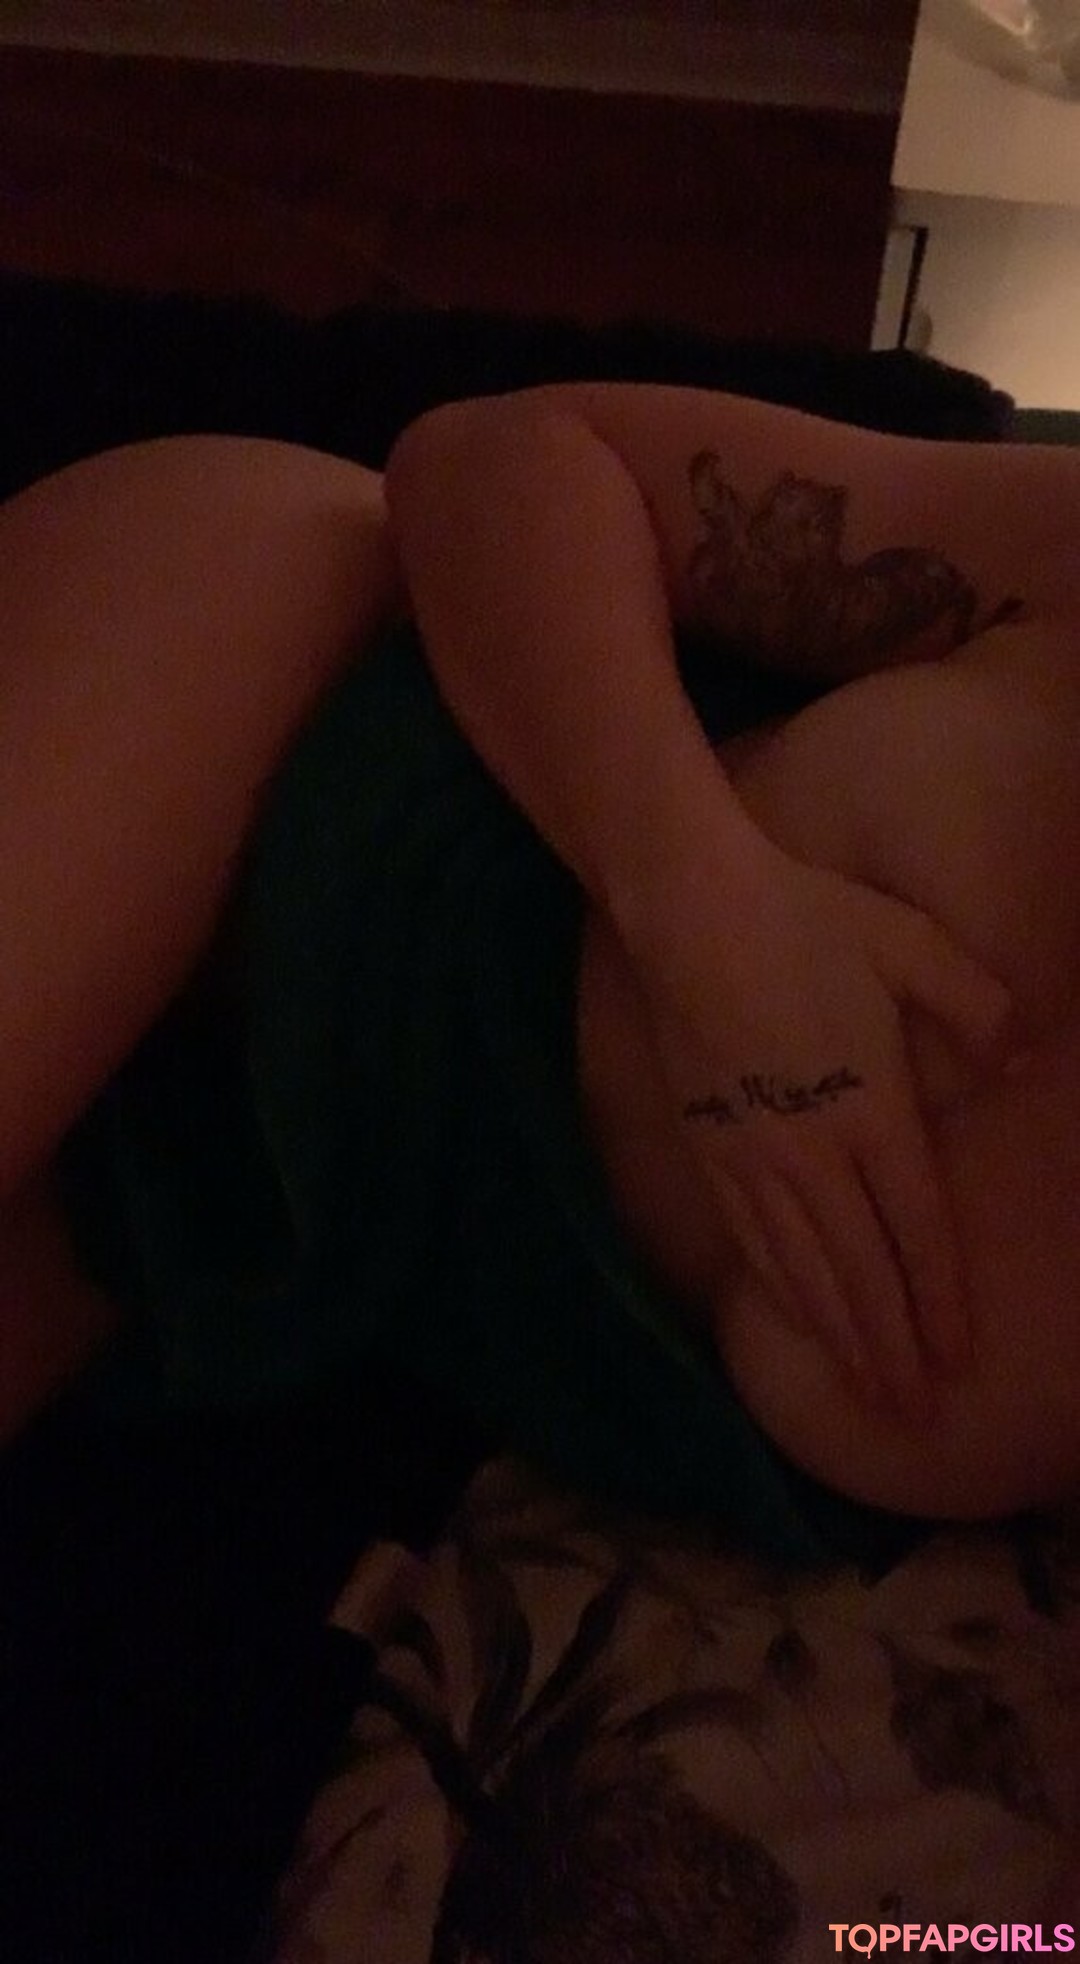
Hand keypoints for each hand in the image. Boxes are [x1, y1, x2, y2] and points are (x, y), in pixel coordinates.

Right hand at [628, 843, 1018, 1416]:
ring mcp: (755, 1157)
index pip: (915, 1229)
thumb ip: (978, 1008)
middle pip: (862, 1270)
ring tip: (864, 1389)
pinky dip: (779, 1288)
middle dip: (892, 1346)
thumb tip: (1024, 1063)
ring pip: (804, 1267)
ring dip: (839, 1335)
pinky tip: (794, 1317)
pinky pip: (751, 1237)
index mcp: (873, 1110)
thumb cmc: (807, 921)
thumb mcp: (912, 947)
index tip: (957, 1359)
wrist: (692, 912)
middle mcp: (814, 1152)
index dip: (938, 1300)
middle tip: (915, 1412)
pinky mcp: (709, 1148)